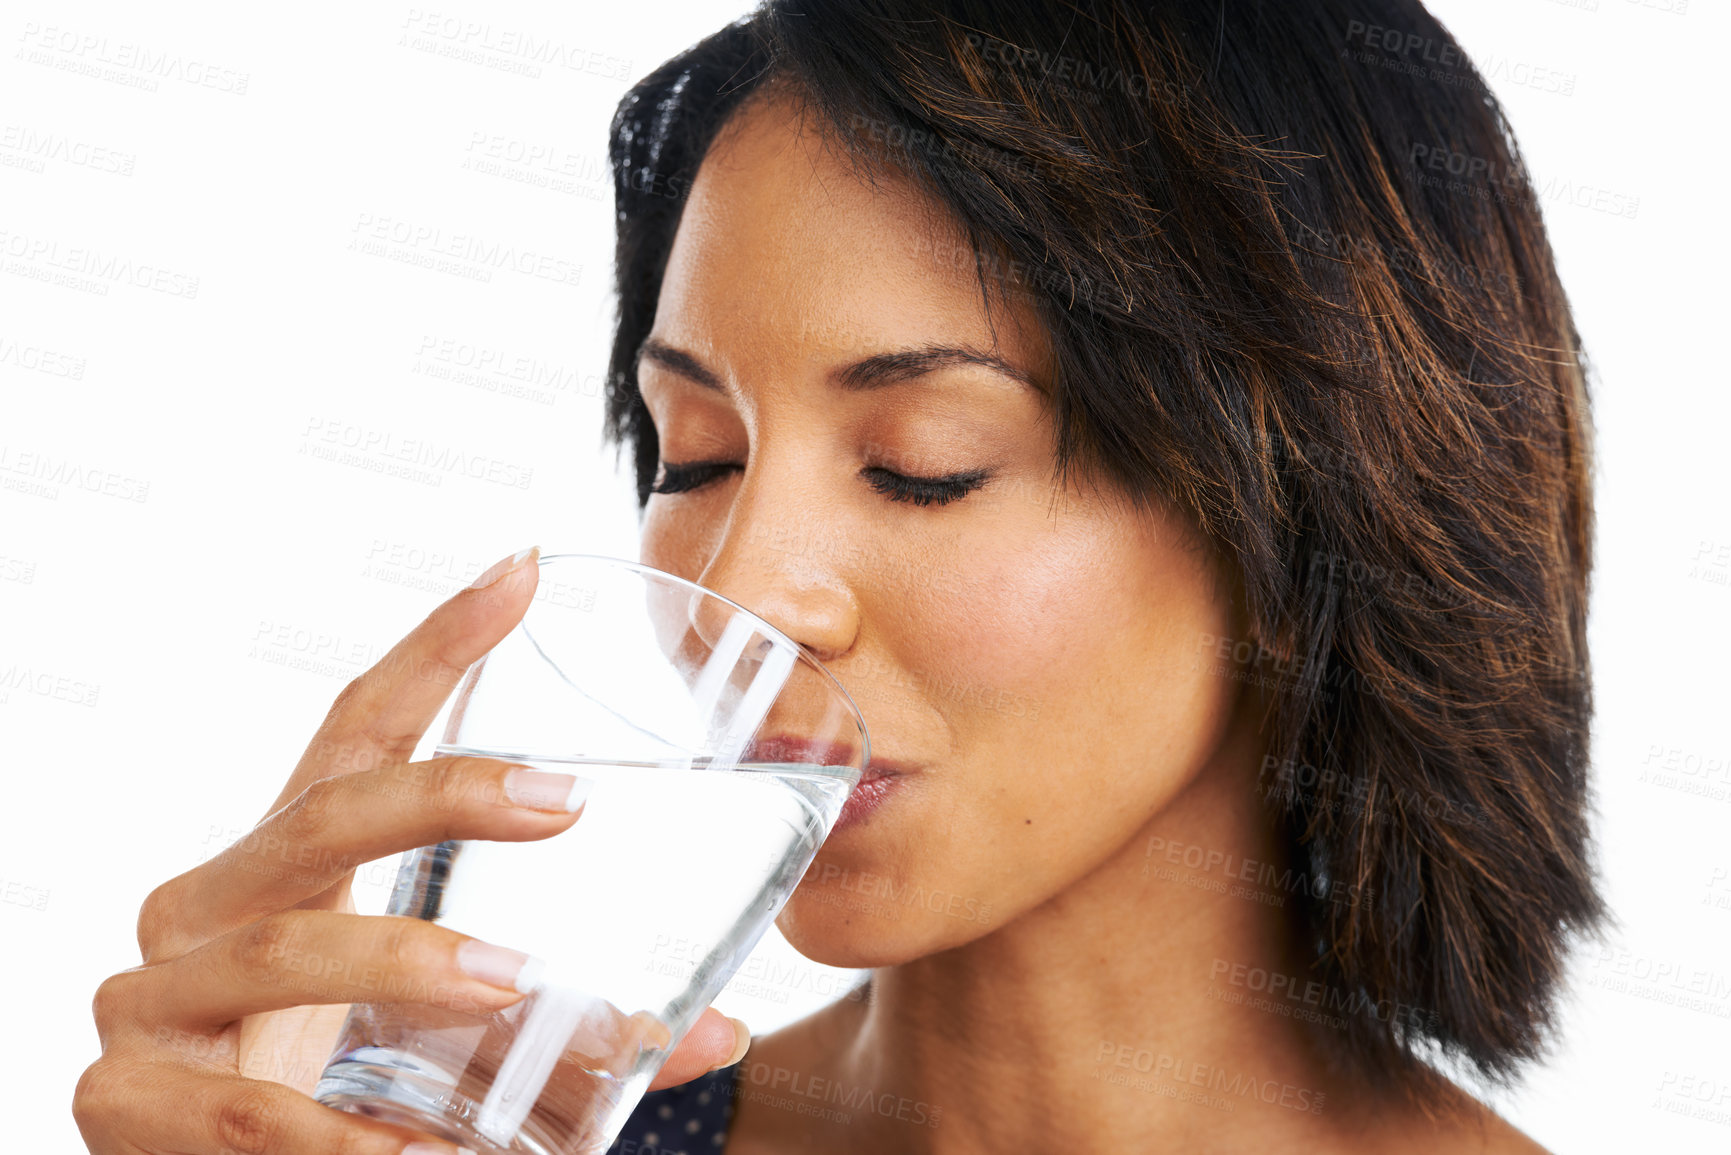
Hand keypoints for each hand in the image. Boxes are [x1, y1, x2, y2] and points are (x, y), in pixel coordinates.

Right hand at [73, 548, 750, 1153]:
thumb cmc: (329, 1077)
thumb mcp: (441, 1029)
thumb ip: (563, 1024)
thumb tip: (717, 1030)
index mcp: (285, 866)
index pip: (356, 730)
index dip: (436, 648)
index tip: (523, 571)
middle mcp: (205, 905)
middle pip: (326, 817)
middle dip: (444, 796)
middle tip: (562, 799)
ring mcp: (153, 997)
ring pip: (287, 954)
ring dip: (408, 964)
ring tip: (513, 979)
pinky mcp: (123, 1100)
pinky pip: (244, 1111)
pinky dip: (340, 1136)